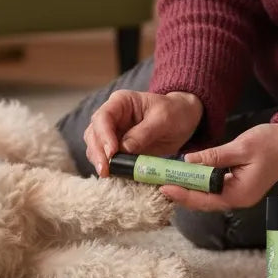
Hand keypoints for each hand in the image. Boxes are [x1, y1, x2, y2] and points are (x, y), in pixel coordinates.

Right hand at [84, 89, 203, 176]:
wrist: (184, 120)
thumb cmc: (174, 112)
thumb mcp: (163, 119)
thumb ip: (144, 132)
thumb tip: (123, 149)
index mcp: (121, 102)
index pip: (103, 117)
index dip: (104, 135)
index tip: (111, 153)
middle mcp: (112, 116)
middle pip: (94, 133)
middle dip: (97, 152)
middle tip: (105, 170)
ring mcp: (113, 133)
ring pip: (95, 146)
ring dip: (99, 161)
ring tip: (108, 174)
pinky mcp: (118, 148)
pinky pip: (107, 158)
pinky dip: (108, 166)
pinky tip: (115, 175)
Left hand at [159, 122, 277, 211]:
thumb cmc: (271, 143)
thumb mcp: (241, 147)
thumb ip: (214, 156)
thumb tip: (188, 161)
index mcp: (240, 193)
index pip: (205, 199)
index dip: (183, 194)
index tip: (164, 187)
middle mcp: (239, 199)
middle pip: (205, 202)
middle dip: (182, 194)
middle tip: (160, 184)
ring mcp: (240, 194)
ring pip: (209, 196)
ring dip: (190, 189)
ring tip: (169, 181)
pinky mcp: (239, 186)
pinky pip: (215, 189)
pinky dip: (200, 184)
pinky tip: (189, 176)